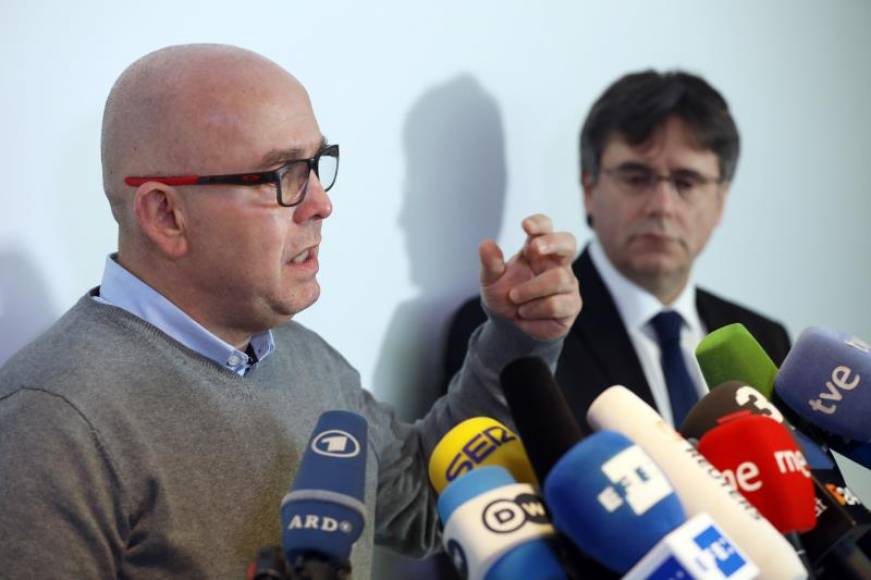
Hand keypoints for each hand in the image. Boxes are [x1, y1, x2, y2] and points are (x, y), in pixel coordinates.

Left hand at [479, 214, 580, 340]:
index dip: (540, 223)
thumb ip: (491, 264)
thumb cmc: (504, 295)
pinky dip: (534, 312)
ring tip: (515, 300)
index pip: (545, 228)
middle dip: (553, 243)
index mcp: (537, 250)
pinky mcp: (571, 305)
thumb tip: (486, 244)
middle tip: (534, 248)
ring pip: (558, 279)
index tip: (525, 225)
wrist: (510, 325)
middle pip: (568, 242)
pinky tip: (524, 316)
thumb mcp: (492, 280)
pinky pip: (556, 305)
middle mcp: (557, 263)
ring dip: (530, 291)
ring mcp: (567, 283)